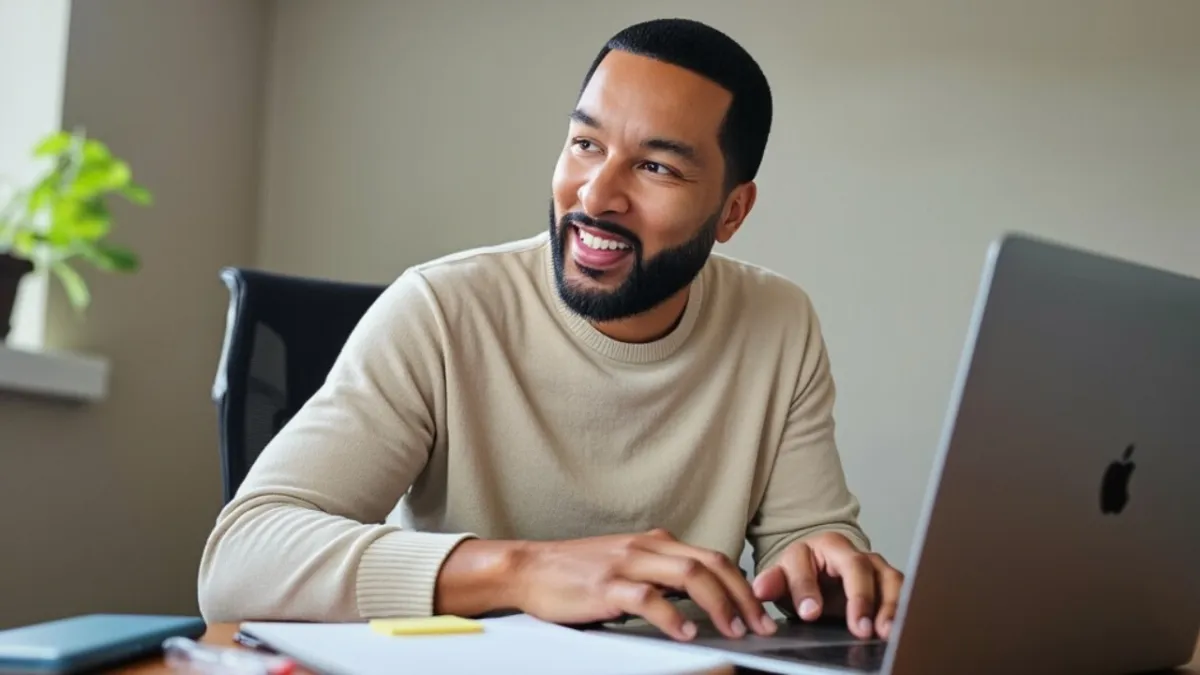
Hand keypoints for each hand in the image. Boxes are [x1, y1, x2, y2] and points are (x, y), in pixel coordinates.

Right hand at [512, 528, 777, 640]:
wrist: (529, 567)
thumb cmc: (576, 573)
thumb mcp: (627, 565)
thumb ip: (660, 575)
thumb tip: (699, 600)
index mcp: (655, 543)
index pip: (713, 558)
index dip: (743, 585)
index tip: (760, 612)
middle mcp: (646, 547)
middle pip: (711, 564)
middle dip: (743, 596)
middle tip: (761, 626)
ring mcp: (627, 564)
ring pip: (689, 576)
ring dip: (719, 605)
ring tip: (735, 631)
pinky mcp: (606, 585)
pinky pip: (648, 598)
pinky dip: (673, 616)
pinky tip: (687, 633)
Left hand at [751, 531, 903, 639]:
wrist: (825, 572)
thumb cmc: (804, 574)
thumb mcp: (783, 577)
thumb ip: (772, 582)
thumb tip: (759, 589)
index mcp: (815, 547)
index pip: (809, 565)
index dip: (807, 589)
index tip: (809, 613)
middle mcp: (849, 552)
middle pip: (858, 567)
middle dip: (859, 598)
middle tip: (859, 628)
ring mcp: (873, 565)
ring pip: (888, 578)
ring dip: (890, 605)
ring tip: (885, 631)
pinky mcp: (889, 581)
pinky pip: (903, 591)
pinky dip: (904, 609)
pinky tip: (901, 630)